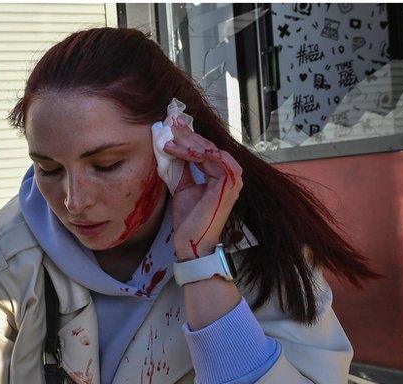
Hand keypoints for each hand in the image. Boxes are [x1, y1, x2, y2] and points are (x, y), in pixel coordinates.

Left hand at [162, 116, 243, 259]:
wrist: (191, 241)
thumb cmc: (189, 218)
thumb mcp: (184, 187)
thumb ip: (184, 169)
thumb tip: (174, 149)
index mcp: (222, 175)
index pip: (206, 150)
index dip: (190, 138)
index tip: (173, 127)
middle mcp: (231, 175)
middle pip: (209, 147)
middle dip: (188, 134)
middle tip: (171, 122)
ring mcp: (233, 179)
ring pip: (210, 150)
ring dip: (189, 142)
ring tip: (169, 138)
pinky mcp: (229, 183)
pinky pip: (211, 159)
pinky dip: (193, 153)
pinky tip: (176, 150)